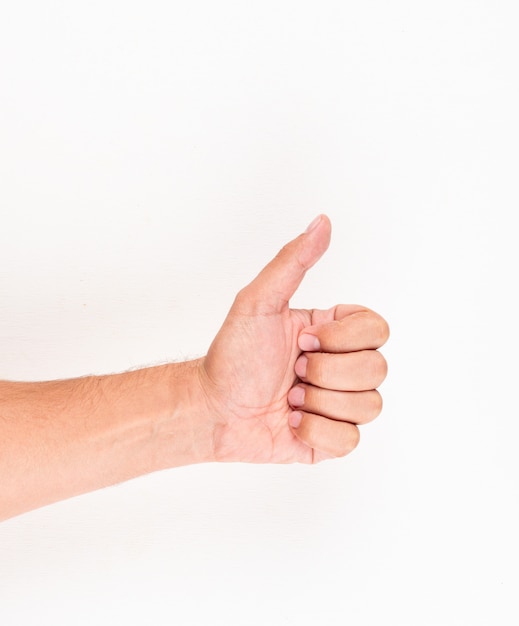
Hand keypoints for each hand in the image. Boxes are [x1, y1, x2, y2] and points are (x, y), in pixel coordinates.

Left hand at [197, 215, 388, 463]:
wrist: (212, 409)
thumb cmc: (232, 355)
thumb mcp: (258, 302)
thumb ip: (292, 262)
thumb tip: (322, 222)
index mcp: (333, 332)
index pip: (377, 330)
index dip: (342, 339)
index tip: (303, 340)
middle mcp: (342, 365)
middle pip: (377, 369)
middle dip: (326, 372)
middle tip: (293, 371)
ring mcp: (340, 403)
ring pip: (369, 406)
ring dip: (319, 403)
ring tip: (290, 398)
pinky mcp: (332, 439)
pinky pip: (350, 440)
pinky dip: (316, 432)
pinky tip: (292, 422)